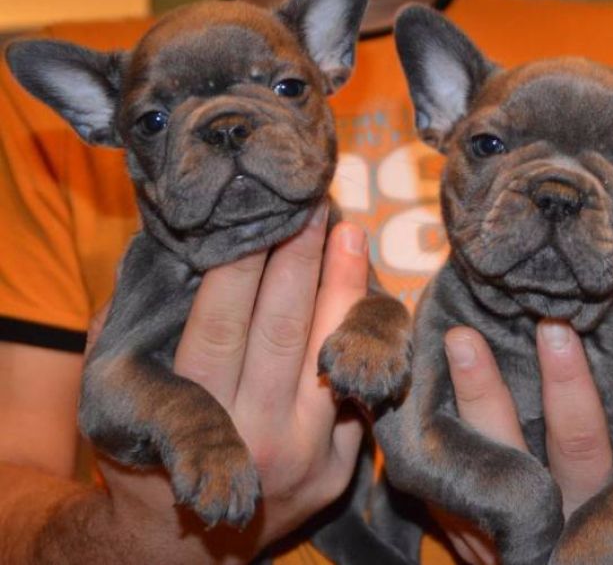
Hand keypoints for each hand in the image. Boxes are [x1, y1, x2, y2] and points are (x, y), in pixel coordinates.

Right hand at [87, 206, 370, 559]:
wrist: (187, 553)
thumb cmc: (146, 458)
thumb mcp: (118, 399)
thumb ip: (126, 331)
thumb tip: (159, 254)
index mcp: (193, 415)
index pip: (222, 324)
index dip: (244, 266)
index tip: (262, 214)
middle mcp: (253, 435)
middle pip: (284, 330)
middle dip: (302, 261)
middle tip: (317, 205)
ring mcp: (304, 456)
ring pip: (329, 357)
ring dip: (343, 290)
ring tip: (351, 235)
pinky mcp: (339, 470)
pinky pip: (358, 397)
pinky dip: (362, 345)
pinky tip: (369, 298)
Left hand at [438, 321, 612, 563]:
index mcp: (600, 500)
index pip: (580, 440)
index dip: (568, 384)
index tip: (553, 326)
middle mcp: (548, 524)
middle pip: (509, 455)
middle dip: (483, 393)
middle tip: (461, 336)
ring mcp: (502, 538)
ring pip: (464, 476)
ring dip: (441, 418)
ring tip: (423, 360)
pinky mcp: (467, 540)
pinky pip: (438, 496)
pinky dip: (422, 450)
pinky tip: (407, 400)